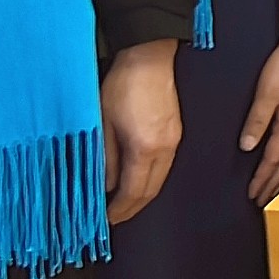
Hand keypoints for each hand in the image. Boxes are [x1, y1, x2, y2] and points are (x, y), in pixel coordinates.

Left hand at [101, 40, 182, 223]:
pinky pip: (165, 166)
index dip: (119, 210)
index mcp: (145, 149)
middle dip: (133, 209)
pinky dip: (151, 180)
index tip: (106, 220)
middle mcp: (165, 149)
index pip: (133, 192)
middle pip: (151, 191)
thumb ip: (105, 158)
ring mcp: (174, 140)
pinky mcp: (176, 132)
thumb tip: (105, 183)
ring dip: (143, 196)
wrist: (149, 57)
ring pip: (160, 180)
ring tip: (124, 203)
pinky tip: (138, 179)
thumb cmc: (122, 85)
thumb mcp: (102, 123)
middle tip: (115, 218)